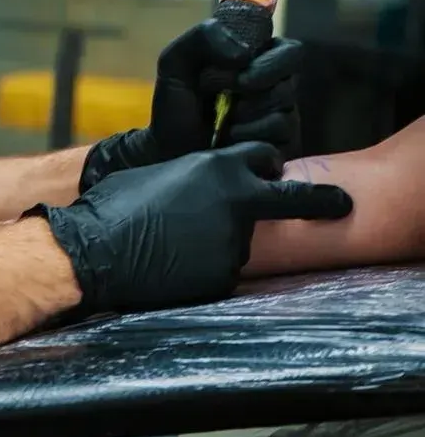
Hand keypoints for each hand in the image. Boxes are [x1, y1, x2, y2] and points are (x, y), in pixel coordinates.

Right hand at [30, 142, 351, 315]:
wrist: (95, 251)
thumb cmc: (115, 205)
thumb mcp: (159, 173)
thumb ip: (193, 177)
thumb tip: (198, 186)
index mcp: (217, 168)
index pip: (264, 158)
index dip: (269, 165)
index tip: (277, 172)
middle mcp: (235, 202)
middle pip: (287, 199)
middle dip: (320, 200)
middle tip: (341, 204)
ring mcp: (233, 243)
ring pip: (241, 240)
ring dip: (222, 241)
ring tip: (178, 245)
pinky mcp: (222, 278)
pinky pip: (222, 270)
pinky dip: (206, 269)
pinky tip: (175, 267)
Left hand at [80, 19, 301, 189]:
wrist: (168, 152)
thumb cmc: (176, 106)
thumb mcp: (177, 61)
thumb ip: (205, 36)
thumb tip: (244, 54)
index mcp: (258, 61)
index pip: (290, 52)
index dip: (268, 63)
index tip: (237, 71)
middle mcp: (276, 89)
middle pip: (288, 85)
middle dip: (249, 88)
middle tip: (219, 97)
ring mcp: (282, 120)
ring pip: (283, 111)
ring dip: (244, 116)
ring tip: (220, 122)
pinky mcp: (281, 149)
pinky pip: (279, 138)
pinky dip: (247, 137)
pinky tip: (228, 140)